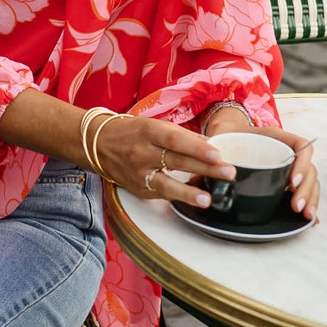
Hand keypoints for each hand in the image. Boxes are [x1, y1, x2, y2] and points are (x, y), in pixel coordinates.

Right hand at [91, 115, 236, 207]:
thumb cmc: (132, 132)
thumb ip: (182, 136)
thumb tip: (212, 145)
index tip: (218, 154)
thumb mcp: (155, 126)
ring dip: (188, 193)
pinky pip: (160, 194)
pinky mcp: (137, 189)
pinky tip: (195, 199)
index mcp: (148, 131)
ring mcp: (138, 173)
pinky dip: (178, 196)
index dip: (197, 147)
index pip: (175, 140)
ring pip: (165, 184)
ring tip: (208, 199)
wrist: (98, 144)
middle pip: (176, 161)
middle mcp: (142, 153)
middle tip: (229, 173)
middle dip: (205, 168)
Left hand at [202, 106, 319, 218]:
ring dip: (310, 199)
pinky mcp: (286, 181)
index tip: (292, 182)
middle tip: (296, 207)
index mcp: (276, 137)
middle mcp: (287, 152)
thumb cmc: (227, 135)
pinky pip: (303, 190)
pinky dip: (308, 203)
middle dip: (306, 189)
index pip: (301, 145)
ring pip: (310, 181)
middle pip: (309, 168)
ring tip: (305, 216)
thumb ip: (212, 156)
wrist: (227, 133)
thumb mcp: (221, 139)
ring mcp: (289, 167)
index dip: (301, 164)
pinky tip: (311, 220)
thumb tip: (196, 180)